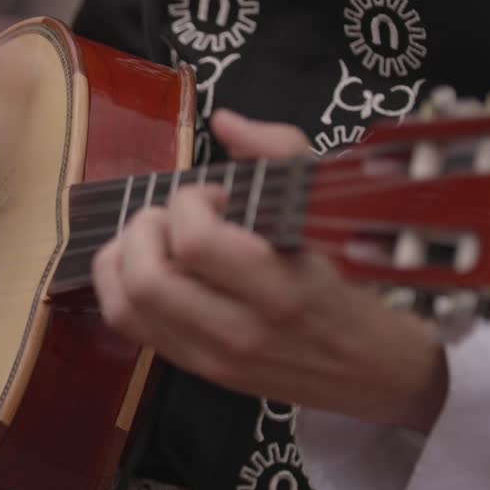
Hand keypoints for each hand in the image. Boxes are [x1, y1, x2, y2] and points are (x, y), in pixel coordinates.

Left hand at [92, 110, 448, 432]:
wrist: (368, 369)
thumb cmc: (348, 283)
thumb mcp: (328, 210)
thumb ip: (280, 152)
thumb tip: (225, 121)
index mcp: (280, 289)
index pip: (195, 242)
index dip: (188, 202)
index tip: (214, 195)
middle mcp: (239, 332)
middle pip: (146, 278)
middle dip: (144, 226)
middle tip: (173, 215)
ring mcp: (211, 357)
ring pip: (125, 305)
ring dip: (124, 256)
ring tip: (154, 239)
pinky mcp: (194, 369)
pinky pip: (127, 325)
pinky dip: (120, 285)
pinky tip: (147, 264)